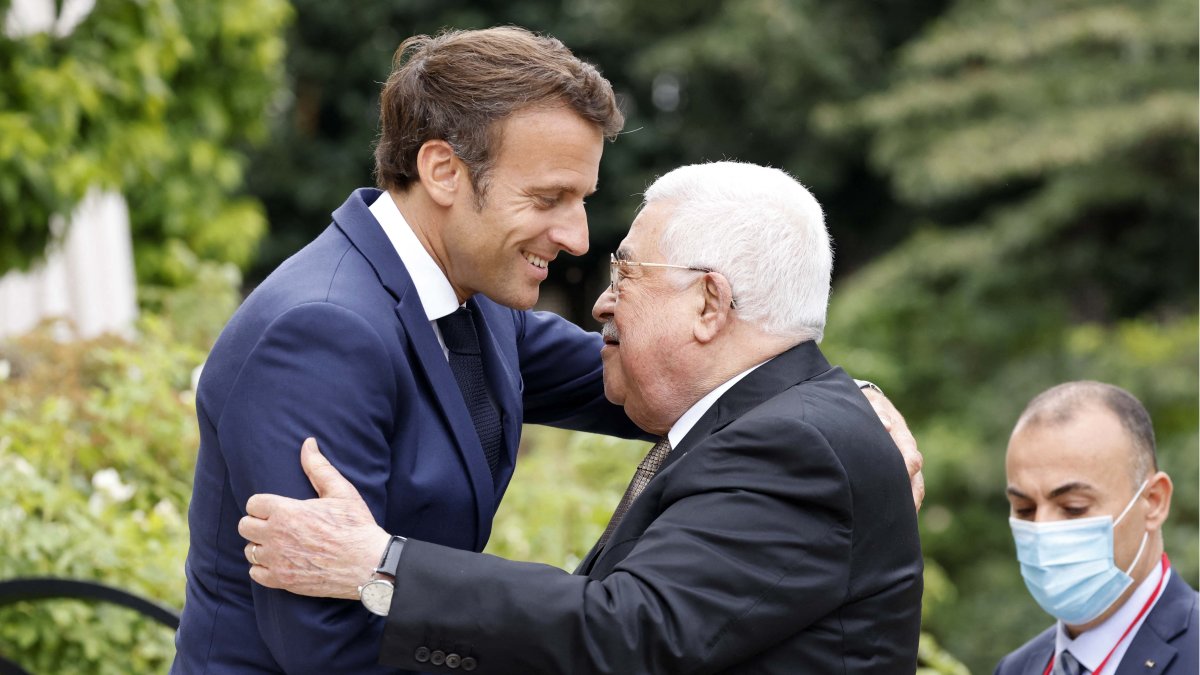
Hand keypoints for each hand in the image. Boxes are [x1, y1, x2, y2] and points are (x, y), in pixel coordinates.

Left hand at [238, 438, 391, 599]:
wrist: (367, 563)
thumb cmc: (355, 526)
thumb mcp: (341, 491)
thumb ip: (318, 467)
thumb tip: (308, 444)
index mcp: (286, 511)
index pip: (253, 504)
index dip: (264, 505)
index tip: (276, 508)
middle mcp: (275, 536)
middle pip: (245, 526)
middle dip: (258, 524)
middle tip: (276, 525)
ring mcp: (277, 560)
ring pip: (250, 550)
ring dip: (261, 546)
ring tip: (279, 544)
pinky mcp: (282, 581)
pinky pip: (256, 573)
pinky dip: (264, 568)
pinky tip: (280, 562)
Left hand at [861, 387, 924, 510]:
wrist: (871, 404)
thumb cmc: (868, 406)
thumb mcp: (872, 404)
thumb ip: (878, 412)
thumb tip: (886, 425)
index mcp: (901, 434)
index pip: (910, 453)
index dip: (908, 466)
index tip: (906, 476)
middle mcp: (907, 449)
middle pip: (916, 473)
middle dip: (913, 491)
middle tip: (908, 509)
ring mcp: (905, 459)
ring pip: (915, 483)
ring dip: (912, 500)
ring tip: (907, 519)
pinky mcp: (899, 469)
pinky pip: (907, 487)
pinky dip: (906, 501)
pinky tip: (901, 517)